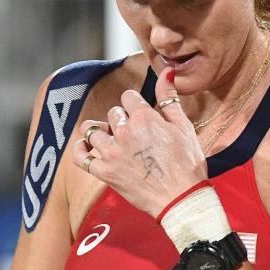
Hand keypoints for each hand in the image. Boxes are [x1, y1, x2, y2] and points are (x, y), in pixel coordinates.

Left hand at [71, 67, 206, 217]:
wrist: (181, 198)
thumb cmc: (188, 164)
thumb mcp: (184, 127)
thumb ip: (170, 98)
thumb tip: (166, 71)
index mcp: (144, 118)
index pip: (128, 97)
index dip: (136, 104)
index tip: (141, 114)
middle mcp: (124, 132)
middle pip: (112, 112)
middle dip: (122, 119)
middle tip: (133, 132)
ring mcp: (112, 153)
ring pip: (92, 130)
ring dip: (99, 131)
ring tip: (109, 137)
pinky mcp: (105, 172)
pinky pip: (81, 157)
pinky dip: (81, 150)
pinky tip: (88, 148)